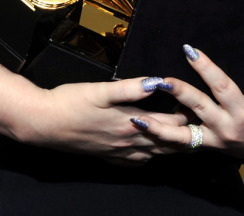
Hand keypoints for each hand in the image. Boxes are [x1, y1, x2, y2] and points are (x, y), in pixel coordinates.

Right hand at [20, 77, 187, 164]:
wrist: (44, 123)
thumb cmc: (71, 101)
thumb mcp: (101, 90)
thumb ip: (130, 87)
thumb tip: (157, 82)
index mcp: (130, 122)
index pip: (168, 122)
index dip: (185, 115)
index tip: (199, 106)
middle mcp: (127, 141)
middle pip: (165, 143)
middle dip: (184, 134)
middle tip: (200, 125)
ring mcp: (116, 151)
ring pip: (153, 154)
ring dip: (170, 147)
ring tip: (184, 140)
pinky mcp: (105, 155)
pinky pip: (134, 162)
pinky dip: (148, 157)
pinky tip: (148, 154)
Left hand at [130, 49, 243, 162]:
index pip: (222, 86)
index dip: (205, 68)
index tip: (190, 51)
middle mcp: (228, 127)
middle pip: (199, 108)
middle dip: (179, 93)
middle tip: (160, 80)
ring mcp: (216, 139)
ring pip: (184, 136)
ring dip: (160, 128)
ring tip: (138, 118)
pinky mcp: (209, 146)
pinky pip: (184, 144)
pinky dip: (164, 137)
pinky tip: (146, 128)